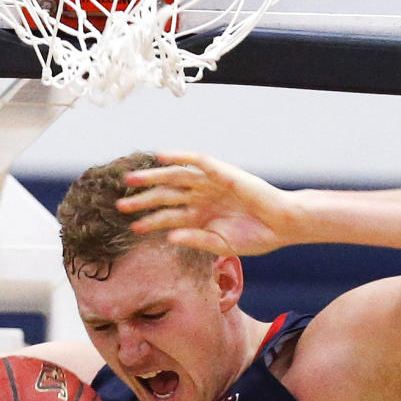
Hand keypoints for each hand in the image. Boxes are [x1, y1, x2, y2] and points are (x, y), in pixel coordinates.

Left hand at [118, 152, 296, 255]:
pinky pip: (196, 161)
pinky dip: (178, 157)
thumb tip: (169, 238)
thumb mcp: (221, 244)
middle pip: (165, 195)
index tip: (132, 227)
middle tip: (119, 204)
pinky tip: (160, 157)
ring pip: (174, 177)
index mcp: (200, 216)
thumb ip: (195, 240)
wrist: (281, 225)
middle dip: (143, 200)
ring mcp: (209, 183)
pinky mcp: (221, 172)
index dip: (150, 221)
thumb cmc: (256, 236)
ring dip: (152, 178)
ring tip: (130, 181)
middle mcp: (201, 198)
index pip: (168, 216)